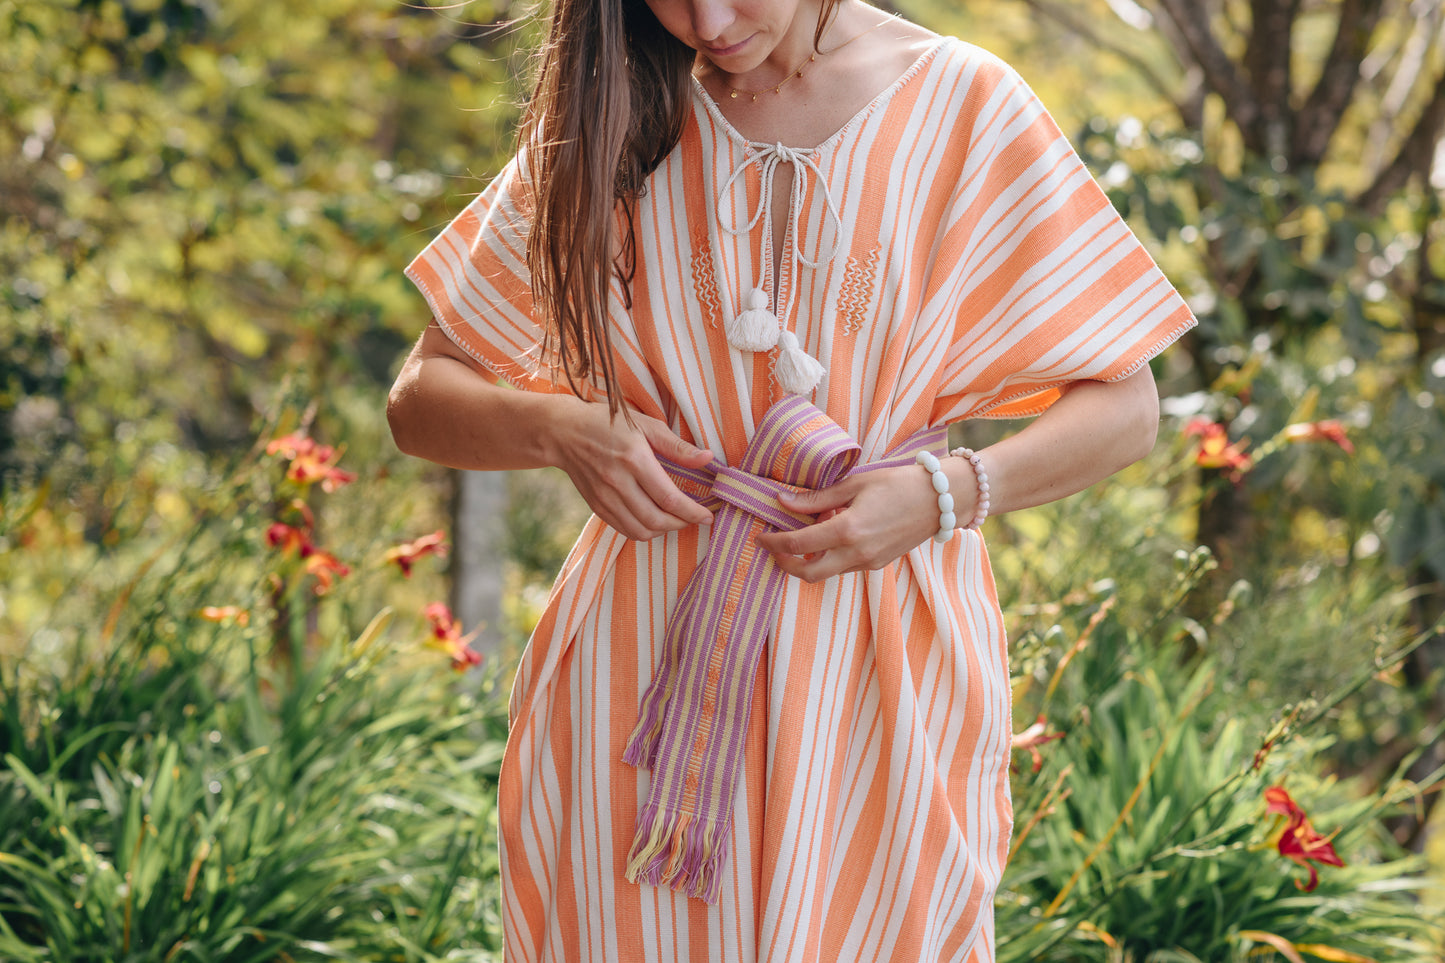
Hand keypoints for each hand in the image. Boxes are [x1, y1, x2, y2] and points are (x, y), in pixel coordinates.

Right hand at [551, 399, 714, 539]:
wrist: (563, 432)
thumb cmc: (608, 422)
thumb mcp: (645, 425)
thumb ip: (677, 446)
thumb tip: (708, 459)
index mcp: (634, 459)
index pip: (669, 498)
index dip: (692, 512)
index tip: (708, 515)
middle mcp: (618, 482)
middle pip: (657, 520)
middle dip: (682, 523)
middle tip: (695, 518)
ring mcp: (604, 497)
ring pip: (641, 530)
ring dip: (664, 531)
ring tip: (677, 520)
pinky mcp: (596, 506)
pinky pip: (625, 529)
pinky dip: (645, 531)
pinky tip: (655, 520)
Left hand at [755, 463, 954, 582]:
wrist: (941, 500)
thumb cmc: (899, 483)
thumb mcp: (855, 484)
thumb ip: (817, 498)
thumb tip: (783, 500)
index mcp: (847, 530)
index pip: (797, 544)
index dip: (774, 542)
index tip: (761, 537)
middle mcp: (856, 553)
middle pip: (808, 573)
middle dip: (784, 564)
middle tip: (773, 548)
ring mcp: (869, 563)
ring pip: (826, 572)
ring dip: (809, 559)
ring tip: (807, 532)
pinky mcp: (878, 565)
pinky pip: (844, 567)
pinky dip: (830, 556)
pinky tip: (832, 534)